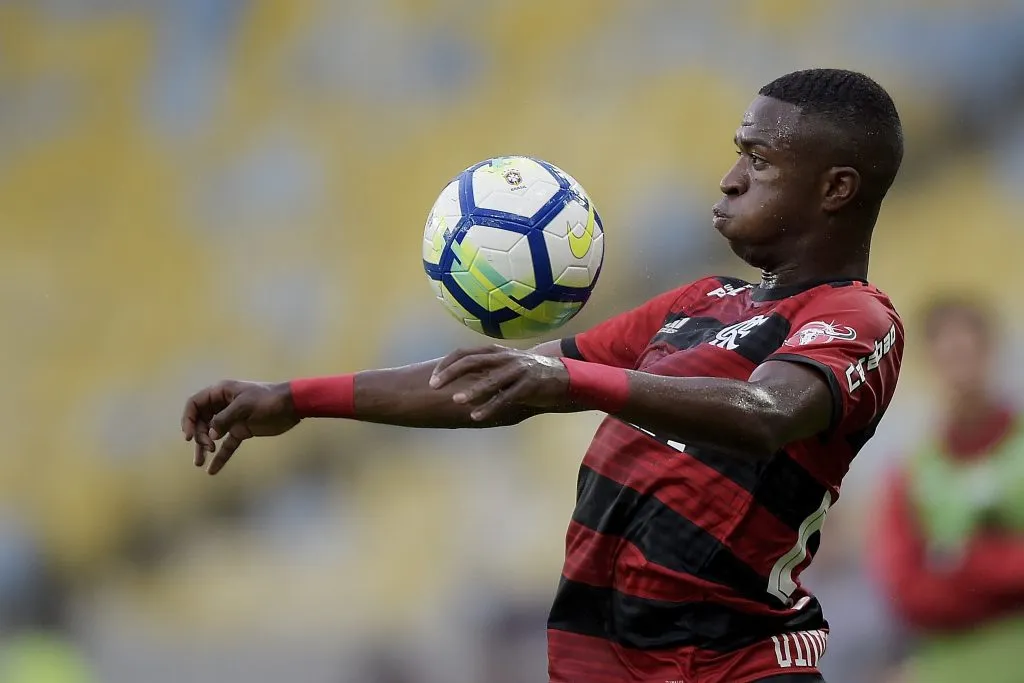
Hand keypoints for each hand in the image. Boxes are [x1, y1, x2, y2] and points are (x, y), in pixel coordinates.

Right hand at [181, 380, 299, 474]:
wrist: (292, 406)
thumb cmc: (268, 400)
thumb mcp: (244, 406)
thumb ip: (224, 419)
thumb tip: (211, 435)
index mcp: (220, 392)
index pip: (194, 404)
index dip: (188, 419)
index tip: (188, 436)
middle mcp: (222, 405)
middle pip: (200, 421)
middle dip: (200, 435)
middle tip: (208, 447)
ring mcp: (231, 419)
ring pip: (211, 434)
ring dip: (204, 447)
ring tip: (199, 463)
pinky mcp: (241, 430)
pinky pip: (227, 445)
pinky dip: (220, 457)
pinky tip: (212, 470)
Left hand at [428, 344, 569, 421]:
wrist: (562, 375)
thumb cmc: (526, 373)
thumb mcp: (504, 366)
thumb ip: (484, 369)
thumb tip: (455, 380)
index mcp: (495, 352)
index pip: (464, 353)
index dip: (446, 364)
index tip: (432, 378)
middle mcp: (504, 357)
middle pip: (472, 361)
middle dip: (451, 373)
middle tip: (434, 386)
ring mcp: (517, 370)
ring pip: (490, 379)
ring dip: (472, 390)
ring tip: (456, 400)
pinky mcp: (528, 385)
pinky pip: (507, 397)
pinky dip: (491, 406)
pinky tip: (477, 416)